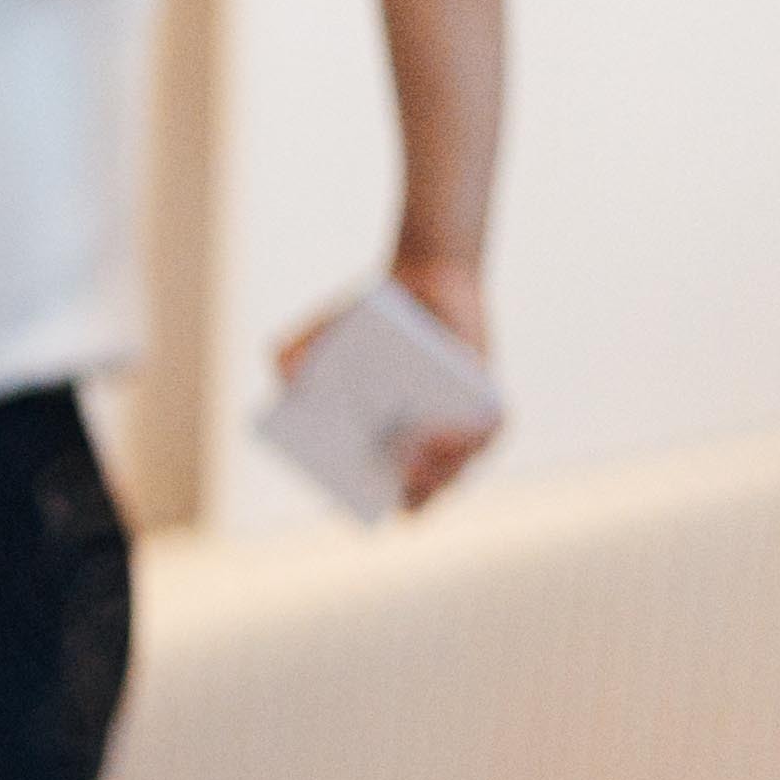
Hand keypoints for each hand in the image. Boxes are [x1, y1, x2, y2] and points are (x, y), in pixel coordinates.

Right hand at [290, 252, 509, 510]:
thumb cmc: (370, 315)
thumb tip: (289, 381)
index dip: (365, 505)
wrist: (424, 274)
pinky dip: (471, 439)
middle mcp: (424, 443)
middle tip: (390, 481)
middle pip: (423, 492)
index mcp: (380, 441)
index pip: (378, 494)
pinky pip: (491, 431)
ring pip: (460, 470)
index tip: (344, 500)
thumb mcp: (319, 333)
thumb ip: (288, 355)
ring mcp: (459, 424)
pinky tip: (441, 429)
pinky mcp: (489, 398)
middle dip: (409, 496)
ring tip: (412, 458)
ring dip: (439, 474)